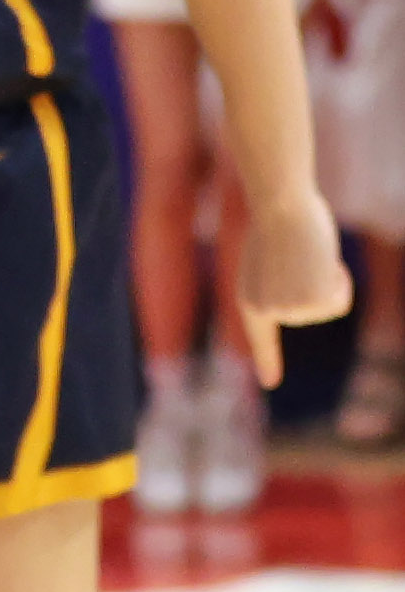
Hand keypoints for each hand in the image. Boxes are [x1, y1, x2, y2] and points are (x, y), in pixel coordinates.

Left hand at [233, 190, 355, 384]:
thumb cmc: (277, 221)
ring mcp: (289, 313)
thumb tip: (300, 285)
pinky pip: (340, 303)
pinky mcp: (310, 306)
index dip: (267, 359)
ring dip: (328, 279)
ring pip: (329, 306)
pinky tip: (320, 262)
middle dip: (317, 284)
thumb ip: (283, 276)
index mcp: (250, 299)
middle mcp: (267, 313)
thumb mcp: (274, 254)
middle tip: (297, 256)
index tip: (270, 382)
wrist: (279, 209)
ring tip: (305, 256)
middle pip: (312, 312)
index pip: (261, 337)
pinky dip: (340, 281)